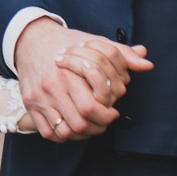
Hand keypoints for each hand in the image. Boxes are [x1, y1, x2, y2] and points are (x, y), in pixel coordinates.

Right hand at [12, 18, 152, 141]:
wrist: (32, 40)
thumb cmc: (67, 43)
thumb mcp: (95, 43)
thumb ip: (122, 55)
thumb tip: (147, 63)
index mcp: (67, 73)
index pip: (91, 107)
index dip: (107, 115)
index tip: (113, 112)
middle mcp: (51, 87)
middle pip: (79, 122)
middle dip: (97, 127)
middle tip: (104, 121)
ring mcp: (38, 98)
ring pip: (64, 132)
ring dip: (81, 134)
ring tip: (91, 126)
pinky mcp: (30, 105)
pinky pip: (47, 132)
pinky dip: (62, 135)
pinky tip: (73, 126)